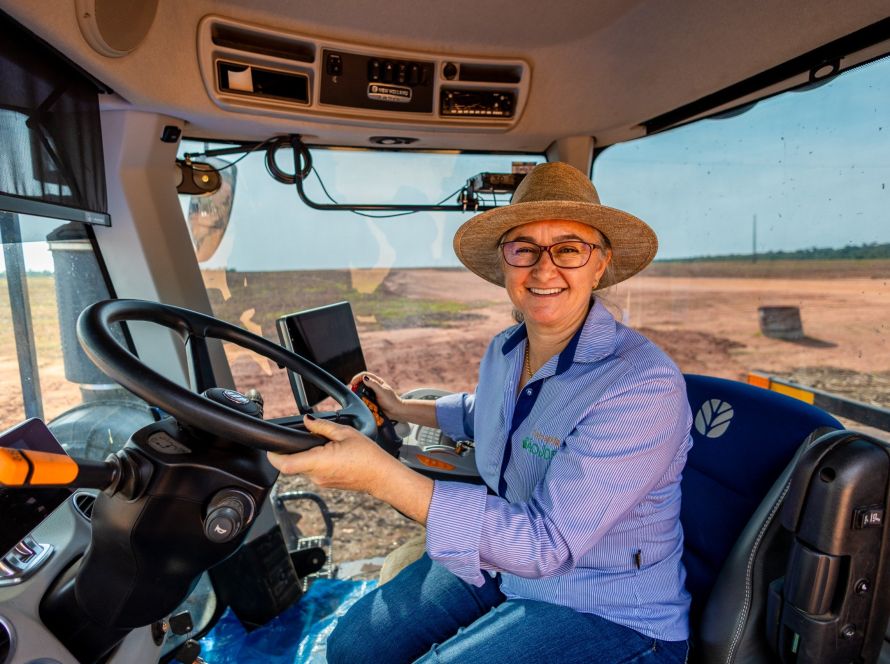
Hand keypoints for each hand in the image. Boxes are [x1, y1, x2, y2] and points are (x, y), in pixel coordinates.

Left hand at [267, 414, 434, 523]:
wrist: (381, 476)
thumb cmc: (368, 456)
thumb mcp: (345, 433)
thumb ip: (322, 426)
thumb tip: (307, 420)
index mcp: (319, 462)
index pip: (285, 464)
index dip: (273, 456)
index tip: (271, 447)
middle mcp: (316, 475)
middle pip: (292, 464)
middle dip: (293, 451)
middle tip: (305, 438)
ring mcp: (321, 482)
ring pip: (302, 467)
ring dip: (306, 456)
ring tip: (324, 445)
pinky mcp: (326, 484)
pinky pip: (313, 471)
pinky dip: (315, 461)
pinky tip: (330, 453)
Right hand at [350, 372, 403, 418]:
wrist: (396, 411)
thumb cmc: (391, 400)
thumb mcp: (382, 391)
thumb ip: (374, 384)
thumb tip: (364, 378)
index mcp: (377, 381)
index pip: (364, 375)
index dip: (357, 377)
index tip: (352, 383)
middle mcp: (374, 386)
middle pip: (361, 382)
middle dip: (355, 386)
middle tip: (352, 391)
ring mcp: (372, 393)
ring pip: (361, 391)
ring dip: (357, 393)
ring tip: (355, 397)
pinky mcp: (371, 400)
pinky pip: (363, 398)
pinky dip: (360, 399)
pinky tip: (360, 402)